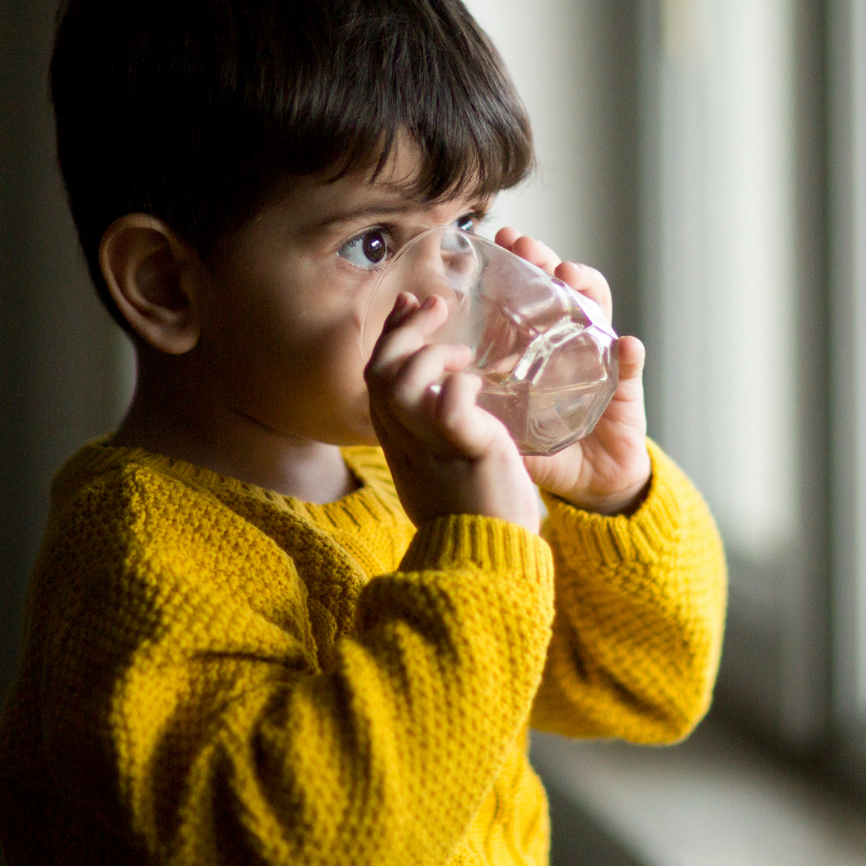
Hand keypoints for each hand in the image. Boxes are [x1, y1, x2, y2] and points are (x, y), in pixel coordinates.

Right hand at [366, 290, 541, 533]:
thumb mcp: (441, 467)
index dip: (390, 337)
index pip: (378, 378)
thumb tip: (444, 395)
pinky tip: (478, 385)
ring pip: (400, 383)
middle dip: (404, 330)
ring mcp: (429, 446)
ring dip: (430, 354)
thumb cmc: (476, 515)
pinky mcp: (462, 450)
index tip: (410, 305)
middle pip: (380, 372)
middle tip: (437, 304)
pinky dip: (461, 384)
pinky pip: (448, 404)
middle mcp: (405, 442)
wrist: (487, 561)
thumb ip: (434, 432)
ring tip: (462, 353)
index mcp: (398, 443)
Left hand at [493, 228, 651, 514]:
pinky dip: (629, 355)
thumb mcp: (500, 426)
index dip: (521, 264)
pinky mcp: (626, 391)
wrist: (589, 485)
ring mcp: (601, 359)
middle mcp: (571, 343)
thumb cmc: (545, 448)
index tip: (502, 241)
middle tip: (527, 247)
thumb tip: (421, 390)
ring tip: (570, 277)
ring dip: (587, 289)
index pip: (531, 292)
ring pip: (598, 310)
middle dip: (546, 260)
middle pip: (562, 288)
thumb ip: (470, 410)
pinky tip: (625, 346)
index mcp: (540, 345)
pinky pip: (630, 367)